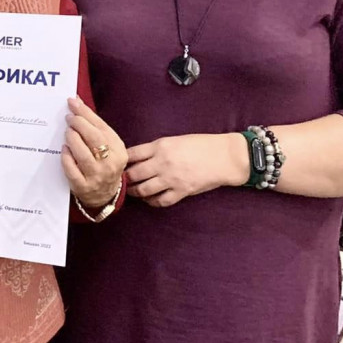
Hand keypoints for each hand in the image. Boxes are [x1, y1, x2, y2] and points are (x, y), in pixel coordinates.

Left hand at [61, 96, 125, 208]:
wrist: (105, 195)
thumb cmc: (104, 165)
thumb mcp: (107, 147)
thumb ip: (95, 127)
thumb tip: (77, 102)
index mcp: (119, 151)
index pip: (102, 127)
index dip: (86, 113)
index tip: (73, 102)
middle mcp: (110, 163)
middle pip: (94, 138)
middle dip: (79, 123)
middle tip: (69, 118)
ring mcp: (97, 176)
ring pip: (83, 153)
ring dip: (72, 138)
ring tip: (67, 132)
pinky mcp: (83, 186)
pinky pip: (72, 169)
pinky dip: (66, 157)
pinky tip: (64, 150)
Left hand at [125, 132, 248, 207]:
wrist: (225, 157)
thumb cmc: (201, 145)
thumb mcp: (175, 140)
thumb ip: (156, 149)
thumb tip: (137, 158)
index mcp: (160, 146)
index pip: (130, 154)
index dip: (121, 160)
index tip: (117, 164)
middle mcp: (162, 163)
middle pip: (133, 174)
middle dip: (123, 179)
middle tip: (119, 181)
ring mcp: (171, 179)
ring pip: (143, 190)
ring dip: (134, 192)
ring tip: (131, 191)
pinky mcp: (181, 191)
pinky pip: (160, 201)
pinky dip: (152, 202)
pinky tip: (149, 199)